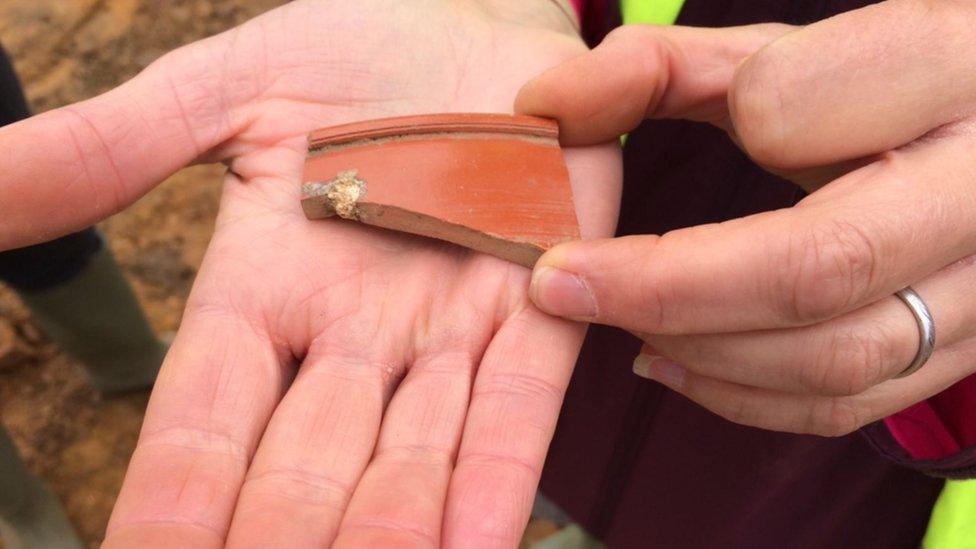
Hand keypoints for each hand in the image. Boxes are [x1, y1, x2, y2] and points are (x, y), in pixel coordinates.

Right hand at [1, 1, 620, 545]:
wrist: (484, 25)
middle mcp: (355, 337)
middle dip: (278, 542)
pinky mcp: (541, 309)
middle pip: (303, 473)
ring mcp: (451, 331)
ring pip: (408, 464)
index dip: (174, 502)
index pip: (202, 424)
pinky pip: (514, 411)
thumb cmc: (364, 52)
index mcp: (267, 293)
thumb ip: (114, 148)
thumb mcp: (227, 92)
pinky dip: (493, 483)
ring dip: (383, 537)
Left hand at [517, 0, 975, 436]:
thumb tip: (543, 104)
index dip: (693, 137)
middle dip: (663, 289)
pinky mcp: (963, 347)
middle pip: (818, 267)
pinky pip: (850, 402)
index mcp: (948, 69)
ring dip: (697, 351)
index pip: (803, 108)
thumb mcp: (777, 53)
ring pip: (836, 357)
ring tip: (612, 319)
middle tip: (558, 282)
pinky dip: (742, 395)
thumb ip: (663, 67)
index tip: (587, 138)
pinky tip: (669, 361)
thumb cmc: (866, 85)